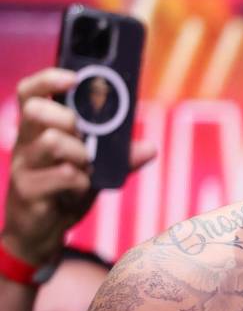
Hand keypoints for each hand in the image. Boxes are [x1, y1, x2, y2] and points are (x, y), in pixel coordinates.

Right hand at [5, 68, 155, 264]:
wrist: (40, 233)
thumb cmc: (64, 193)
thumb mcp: (95, 171)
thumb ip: (120, 157)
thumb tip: (151, 148)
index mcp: (36, 131)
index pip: (29, 93)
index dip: (48, 79)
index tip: (74, 78)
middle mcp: (24, 144)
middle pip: (35, 111)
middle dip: (68, 119)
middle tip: (84, 137)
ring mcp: (23, 166)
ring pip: (52, 141)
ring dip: (80, 153)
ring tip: (86, 167)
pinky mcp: (28, 190)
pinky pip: (64, 175)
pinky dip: (82, 181)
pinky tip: (81, 188)